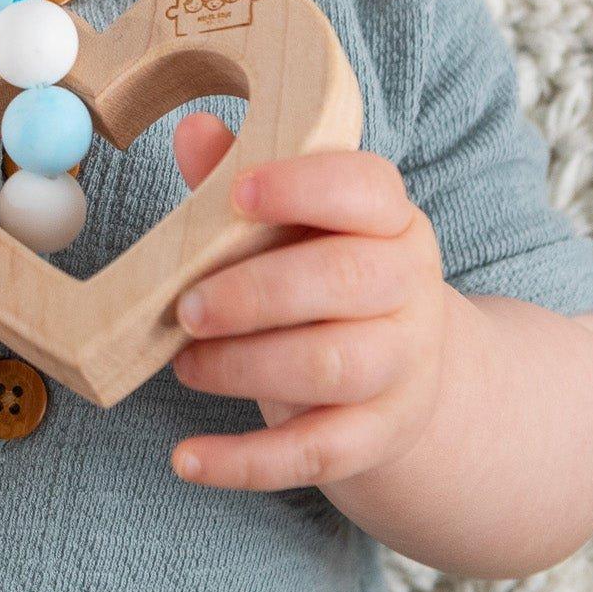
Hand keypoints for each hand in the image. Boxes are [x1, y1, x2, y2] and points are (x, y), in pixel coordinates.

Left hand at [164, 113, 446, 491]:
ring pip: (331, 368)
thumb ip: (241, 175)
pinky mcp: (380, 435)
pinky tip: (188, 459)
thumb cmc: (322, 273)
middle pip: (342, 283)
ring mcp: (403, 366)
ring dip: (244, 367)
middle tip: (184, 307)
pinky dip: (246, 462)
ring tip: (184, 363)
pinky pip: (317, 453)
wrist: (405, 367)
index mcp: (389, 218)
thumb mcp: (293, 221)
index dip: (301, 188)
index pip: (364, 188)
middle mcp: (408, 287)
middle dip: (254, 293)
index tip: (236, 195)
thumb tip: (193, 130)